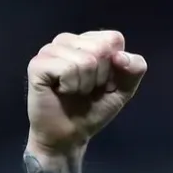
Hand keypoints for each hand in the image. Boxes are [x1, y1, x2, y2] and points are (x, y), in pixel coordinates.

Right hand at [26, 30, 146, 152]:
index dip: (116, 66)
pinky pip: (67, 69)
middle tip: (87, 89)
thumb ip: (134, 69)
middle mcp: (68, 40)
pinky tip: (61, 91)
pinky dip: (70, 86)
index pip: (114, 39)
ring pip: (85, 60)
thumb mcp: (123, 90)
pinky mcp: (37, 64)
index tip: (104, 81)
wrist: (70, 134)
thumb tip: (121, 56)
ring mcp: (50, 50)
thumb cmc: (94, 109)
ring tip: (74, 91)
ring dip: (85, 84)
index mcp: (88, 41)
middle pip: (101, 48)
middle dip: (101, 76)